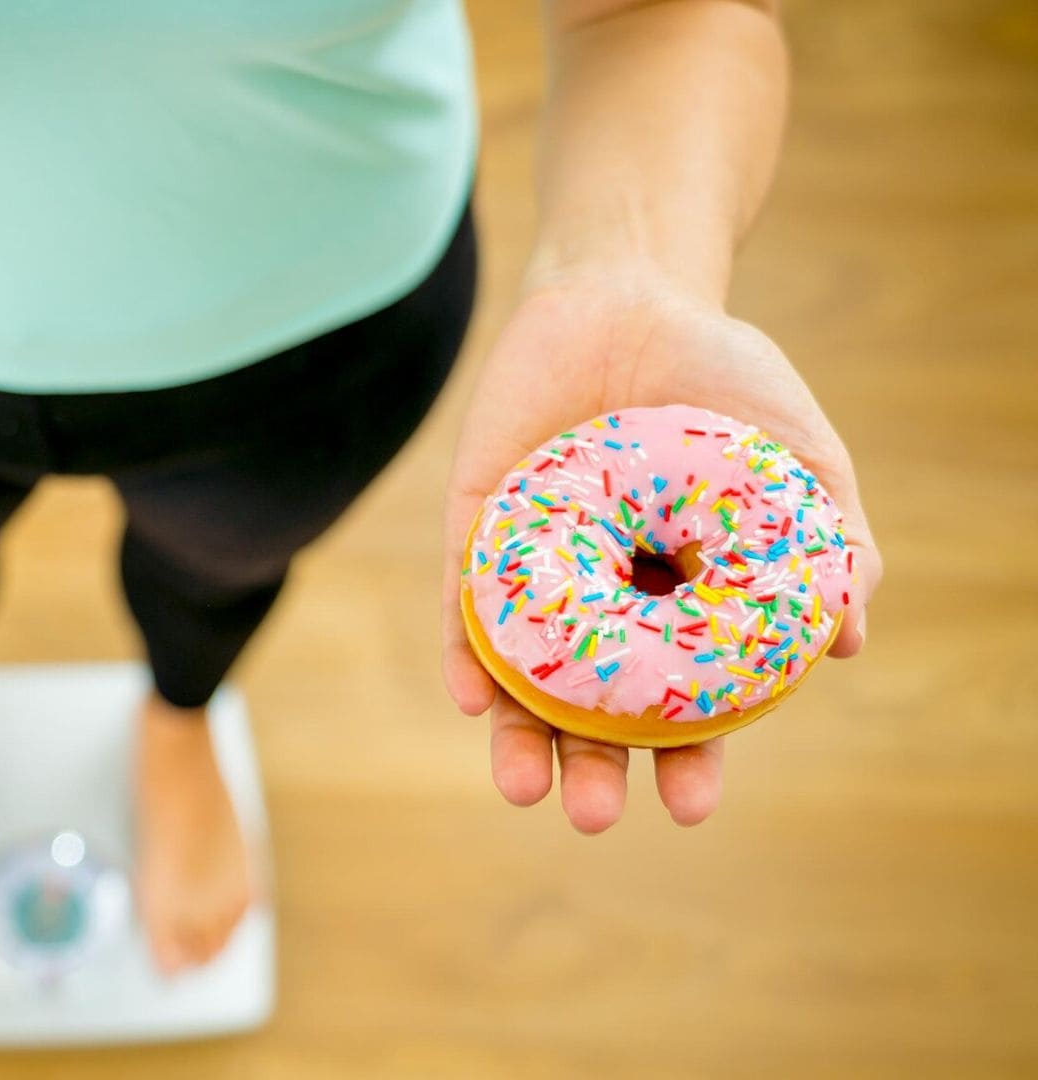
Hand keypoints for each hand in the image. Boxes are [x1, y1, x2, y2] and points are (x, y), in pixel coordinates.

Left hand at [439, 270, 881, 831]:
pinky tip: (471, 694)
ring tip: (523, 786)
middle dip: (592, 769)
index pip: (682, 706)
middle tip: (592, 815)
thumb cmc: (724, 383)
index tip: (690, 807)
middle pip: (591, 709)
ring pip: (519, 675)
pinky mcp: (476, 530)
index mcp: (680, 606)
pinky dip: (466, 650)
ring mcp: (538, 570)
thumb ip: (830, 546)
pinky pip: (464, 603)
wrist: (630, 292)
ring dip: (517, 735)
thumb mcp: (799, 461)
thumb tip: (847, 644)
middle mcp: (603, 603)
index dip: (687, 761)